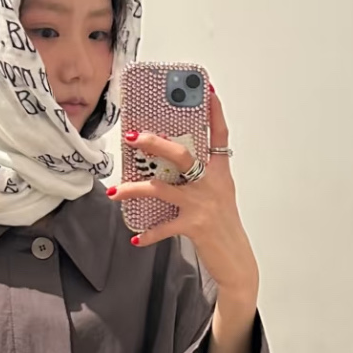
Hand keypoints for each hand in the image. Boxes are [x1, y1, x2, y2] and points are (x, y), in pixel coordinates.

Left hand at [109, 87, 259, 310]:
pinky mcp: (195, 226)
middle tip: (134, 136)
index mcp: (220, 174)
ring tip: (115, 191)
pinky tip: (135, 237)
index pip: (220, 137)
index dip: (214, 113)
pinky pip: (164, 226)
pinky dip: (148, 233)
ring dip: (135, 189)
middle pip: (183, 155)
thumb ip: (200, 176)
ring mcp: (203, 205)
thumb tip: (171, 161)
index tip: (208, 91)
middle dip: (157, 144)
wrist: (237, 261)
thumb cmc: (223, 226)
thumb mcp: (218, 195)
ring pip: (163, 188)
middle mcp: (212, 185)